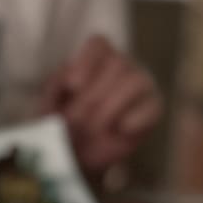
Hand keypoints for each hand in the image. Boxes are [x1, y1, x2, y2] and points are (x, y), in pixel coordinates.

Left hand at [40, 35, 162, 173]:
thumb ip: (55, 85)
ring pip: (136, 81)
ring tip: (93, 128)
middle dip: (93, 96)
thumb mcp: (49, 105)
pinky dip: (137, 117)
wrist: (75, 158)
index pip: (98, 44)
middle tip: (76, 121)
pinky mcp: (152, 110)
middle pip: (117, 63)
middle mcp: (121, 66)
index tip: (73, 86)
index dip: (86, 62)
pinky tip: (120, 130)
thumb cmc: (61, 126)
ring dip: (111, 107)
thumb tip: (68, 74)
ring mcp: (140, 86)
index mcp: (95, 60)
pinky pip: (153, 106)